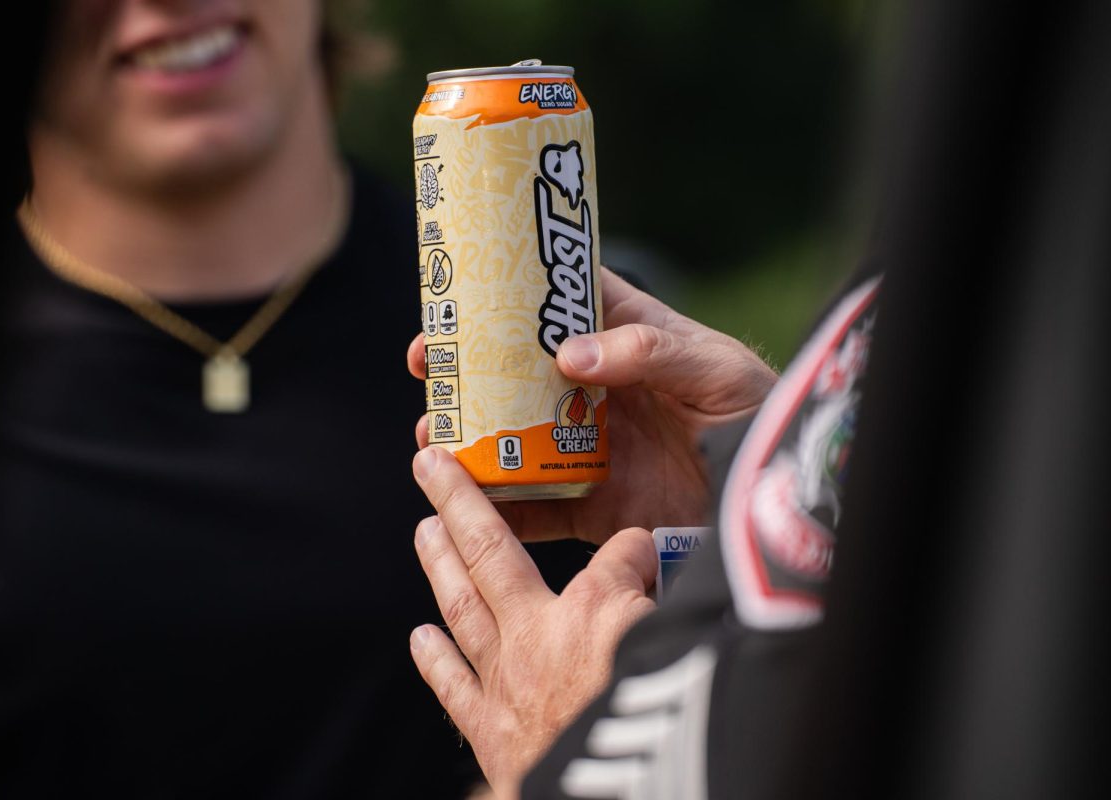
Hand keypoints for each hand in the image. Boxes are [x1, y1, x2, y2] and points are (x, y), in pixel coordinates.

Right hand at [407, 269, 776, 543]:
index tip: (457, 297)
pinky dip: (497, 510)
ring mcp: (589, 449)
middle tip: (426, 367)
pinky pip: (535, 508)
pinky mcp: (593, 505)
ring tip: (432, 442)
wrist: (777, 502)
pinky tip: (461, 505)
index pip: (558, 302)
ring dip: (469, 439)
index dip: (505, 295)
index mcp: (624, 340)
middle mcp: (596, 391)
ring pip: (513, 439)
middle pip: (516, 373)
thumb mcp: (711, 367)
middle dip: (466, 371)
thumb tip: (570, 354)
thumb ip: (649, 351)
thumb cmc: (755, 412)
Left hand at [410, 446, 656, 798]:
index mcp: (594, 609)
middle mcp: (538, 636)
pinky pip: (453, 686)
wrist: (617, 791)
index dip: (635, 546)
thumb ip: (670, 595)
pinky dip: (435, 658)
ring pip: (461, 607)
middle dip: (459, 503)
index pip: (616, 554)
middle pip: (490, 553)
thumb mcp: (682, 642)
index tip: (646, 548)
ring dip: (439, 563)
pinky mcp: (493, 734)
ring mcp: (507, 683)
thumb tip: (661, 563)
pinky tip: (421, 636)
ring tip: (423, 529)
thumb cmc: (653, 721)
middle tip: (432, 464)